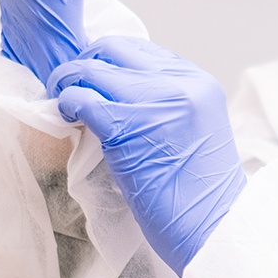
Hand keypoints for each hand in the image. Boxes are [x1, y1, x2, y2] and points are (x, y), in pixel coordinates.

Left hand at [48, 38, 247, 275]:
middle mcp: (179, 83)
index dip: (109, 61)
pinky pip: (80, 98)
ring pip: (90, 68)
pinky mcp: (127, 126)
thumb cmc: (199, 194)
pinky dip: (65, 104)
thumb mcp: (193, 130)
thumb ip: (164, 103)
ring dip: (67, 82)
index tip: (95, 81)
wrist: (214, 228)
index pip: (140, 49)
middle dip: (84, 64)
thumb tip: (114, 92)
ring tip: (63, 103)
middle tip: (72, 88)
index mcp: (197, 81)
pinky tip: (66, 118)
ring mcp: (154, 101)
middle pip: (112, 49)